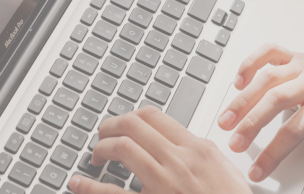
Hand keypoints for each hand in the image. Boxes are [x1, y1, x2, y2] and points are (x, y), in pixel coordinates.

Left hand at [68, 107, 250, 193]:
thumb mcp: (225, 170)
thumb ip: (202, 152)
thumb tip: (185, 140)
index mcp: (196, 148)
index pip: (154, 117)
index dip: (130, 117)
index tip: (123, 124)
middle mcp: (178, 160)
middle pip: (133, 126)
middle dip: (110, 127)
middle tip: (102, 136)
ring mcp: (163, 183)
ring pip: (122, 148)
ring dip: (101, 148)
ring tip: (96, 156)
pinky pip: (112, 193)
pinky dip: (89, 187)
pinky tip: (78, 183)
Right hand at [217, 42, 303, 193]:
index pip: (294, 131)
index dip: (272, 153)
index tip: (257, 170)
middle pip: (274, 101)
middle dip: (250, 124)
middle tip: (234, 143)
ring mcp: (303, 65)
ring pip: (266, 78)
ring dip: (243, 98)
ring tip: (226, 118)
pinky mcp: (297, 55)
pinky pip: (269, 52)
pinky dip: (251, 62)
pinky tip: (239, 80)